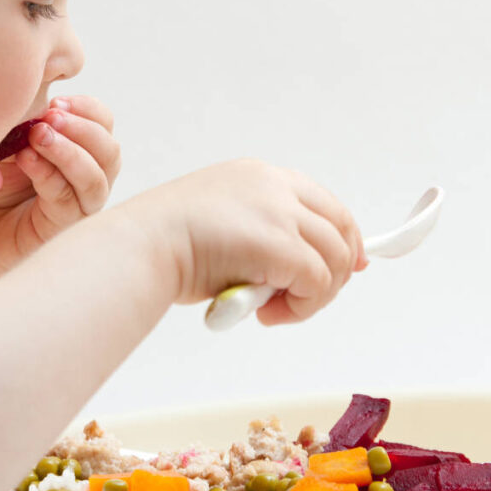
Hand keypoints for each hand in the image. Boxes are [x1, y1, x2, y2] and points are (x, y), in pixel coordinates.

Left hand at [0, 95, 121, 284]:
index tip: (56, 101)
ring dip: (68, 150)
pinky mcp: (62, 228)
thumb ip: (28, 122)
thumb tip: (36, 94)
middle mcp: (91, 181)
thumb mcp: (12, 144)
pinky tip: (26, 159)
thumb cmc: (0, 188)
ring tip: (38, 134)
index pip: (105, 125)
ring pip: (95, 177)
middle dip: (82, 128)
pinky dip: (47, 173)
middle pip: (109, 151)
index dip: (87, 109)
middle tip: (49, 116)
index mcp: (86, 154)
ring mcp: (80, 208)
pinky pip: (66, 198)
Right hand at [117, 159, 367, 324]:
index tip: (346, 265)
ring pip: (335, 259)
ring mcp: (280, 214)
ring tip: (276, 311)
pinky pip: (317, 283)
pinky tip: (268, 314)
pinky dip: (302, 307)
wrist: (143, 245)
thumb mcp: (221, 223)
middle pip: (340, 228)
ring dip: (314, 295)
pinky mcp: (282, 246)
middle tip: (309, 300)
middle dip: (336, 270)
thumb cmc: (165, 242)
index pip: (322, 203)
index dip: (342, 237)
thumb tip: (293, 270)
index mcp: (259, 175)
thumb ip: (259, 232)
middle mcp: (275, 187)